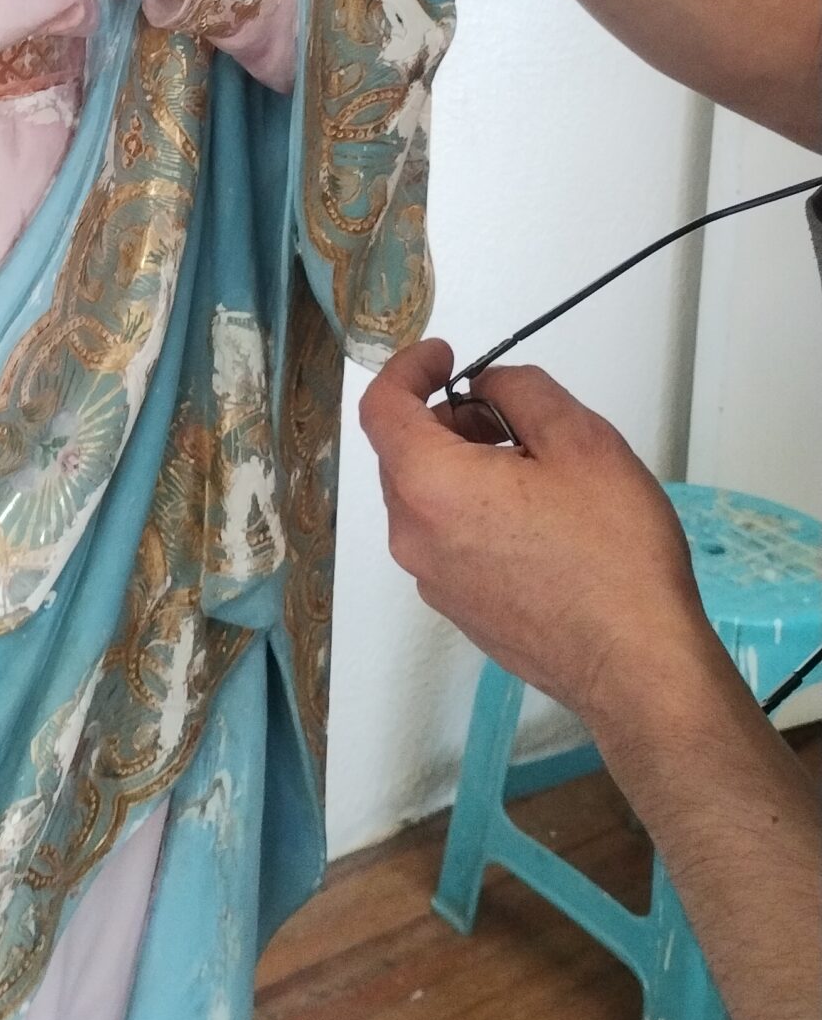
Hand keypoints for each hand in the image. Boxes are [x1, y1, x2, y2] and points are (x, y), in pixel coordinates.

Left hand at [361, 340, 718, 740]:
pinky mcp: (458, 610)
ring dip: (461, 465)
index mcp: (429, 486)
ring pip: (425, 498)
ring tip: (532, 467)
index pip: (381, 407)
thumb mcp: (579, 439)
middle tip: (509, 415)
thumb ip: (520, 390)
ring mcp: (432, 580)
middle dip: (445, 419)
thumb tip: (487, 385)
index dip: (407, 368)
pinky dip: (471, 509)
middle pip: (402, 453)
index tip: (447, 356)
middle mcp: (413, 536)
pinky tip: (533, 518)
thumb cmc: (613, 550)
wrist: (637, 664)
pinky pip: (445, 538)